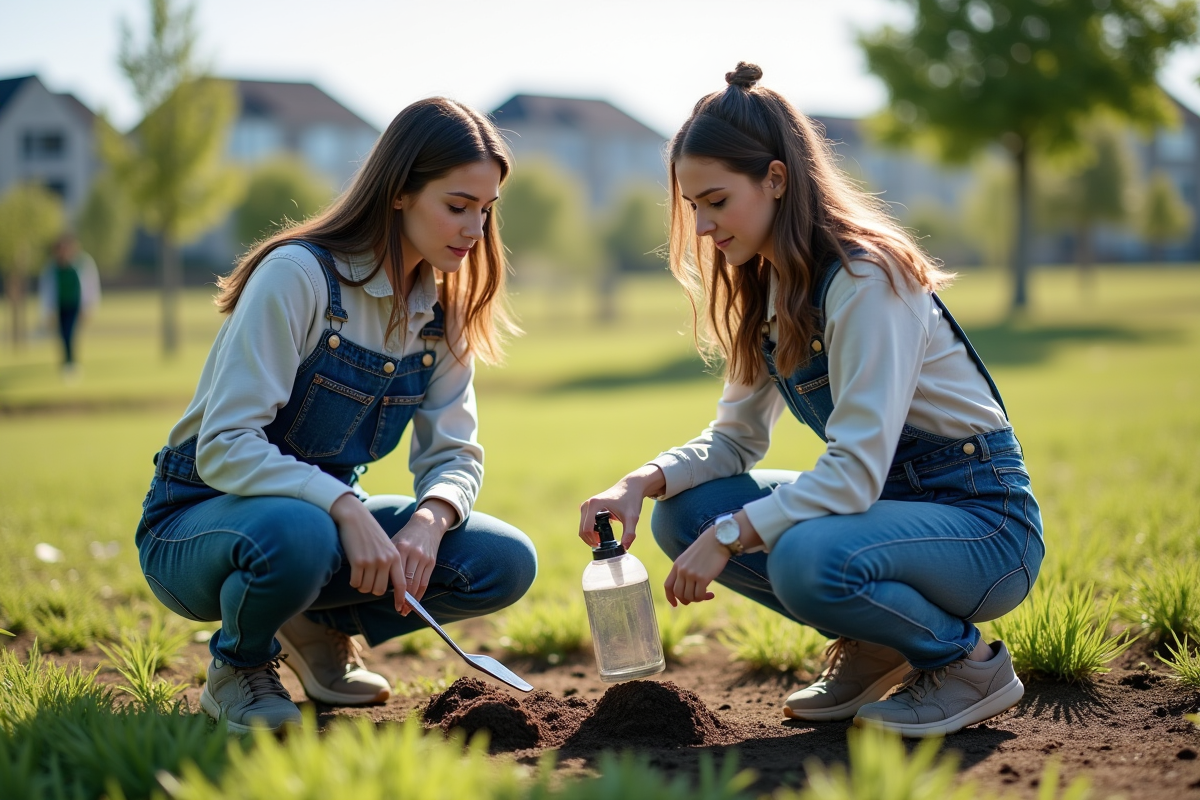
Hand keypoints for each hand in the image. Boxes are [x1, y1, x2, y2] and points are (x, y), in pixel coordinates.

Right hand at [330, 492, 403, 598]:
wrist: (354, 517)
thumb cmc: (369, 533)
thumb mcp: (385, 546)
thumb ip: (390, 563)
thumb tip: (389, 586)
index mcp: (395, 557)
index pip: (402, 584)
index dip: (401, 599)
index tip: (401, 609)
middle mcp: (386, 560)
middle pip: (380, 590)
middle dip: (372, 590)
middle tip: (366, 580)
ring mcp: (372, 561)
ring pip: (367, 588)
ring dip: (361, 586)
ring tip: (359, 573)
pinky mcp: (358, 562)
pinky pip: (356, 583)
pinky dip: (353, 582)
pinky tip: (353, 572)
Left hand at [391, 498, 454, 614]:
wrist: (426, 524)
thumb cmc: (406, 536)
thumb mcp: (393, 543)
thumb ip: (388, 560)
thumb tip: (379, 582)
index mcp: (400, 548)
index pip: (396, 575)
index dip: (394, 592)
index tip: (391, 603)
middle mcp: (413, 553)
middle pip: (408, 582)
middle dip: (404, 599)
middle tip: (400, 610)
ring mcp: (424, 557)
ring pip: (417, 583)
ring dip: (412, 599)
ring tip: (407, 609)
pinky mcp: (432, 561)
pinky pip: (425, 581)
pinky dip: (420, 593)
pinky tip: (415, 601)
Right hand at [579, 465, 665, 549]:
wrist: (631, 487)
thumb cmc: (631, 500)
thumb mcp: (632, 518)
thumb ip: (629, 533)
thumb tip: (624, 548)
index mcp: (594, 504)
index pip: (587, 528)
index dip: (592, 540)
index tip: (602, 545)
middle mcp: (588, 504)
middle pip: (582, 529)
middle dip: (590, 540)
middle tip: (602, 545)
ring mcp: (586, 505)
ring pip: (582, 527)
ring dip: (589, 536)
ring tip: (603, 539)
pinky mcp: (588, 506)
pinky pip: (584, 523)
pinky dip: (590, 531)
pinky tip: (601, 533)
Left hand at [664, 526, 730, 606]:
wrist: (718, 540)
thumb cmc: (707, 549)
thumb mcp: (690, 558)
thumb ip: (686, 570)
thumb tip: (687, 589)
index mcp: (677, 565)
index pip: (668, 585)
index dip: (670, 597)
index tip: (675, 605)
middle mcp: (682, 570)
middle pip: (678, 593)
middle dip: (687, 600)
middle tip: (697, 598)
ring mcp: (691, 574)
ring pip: (689, 596)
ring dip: (698, 599)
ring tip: (706, 594)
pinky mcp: (702, 578)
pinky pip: (699, 595)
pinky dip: (704, 597)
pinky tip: (712, 594)